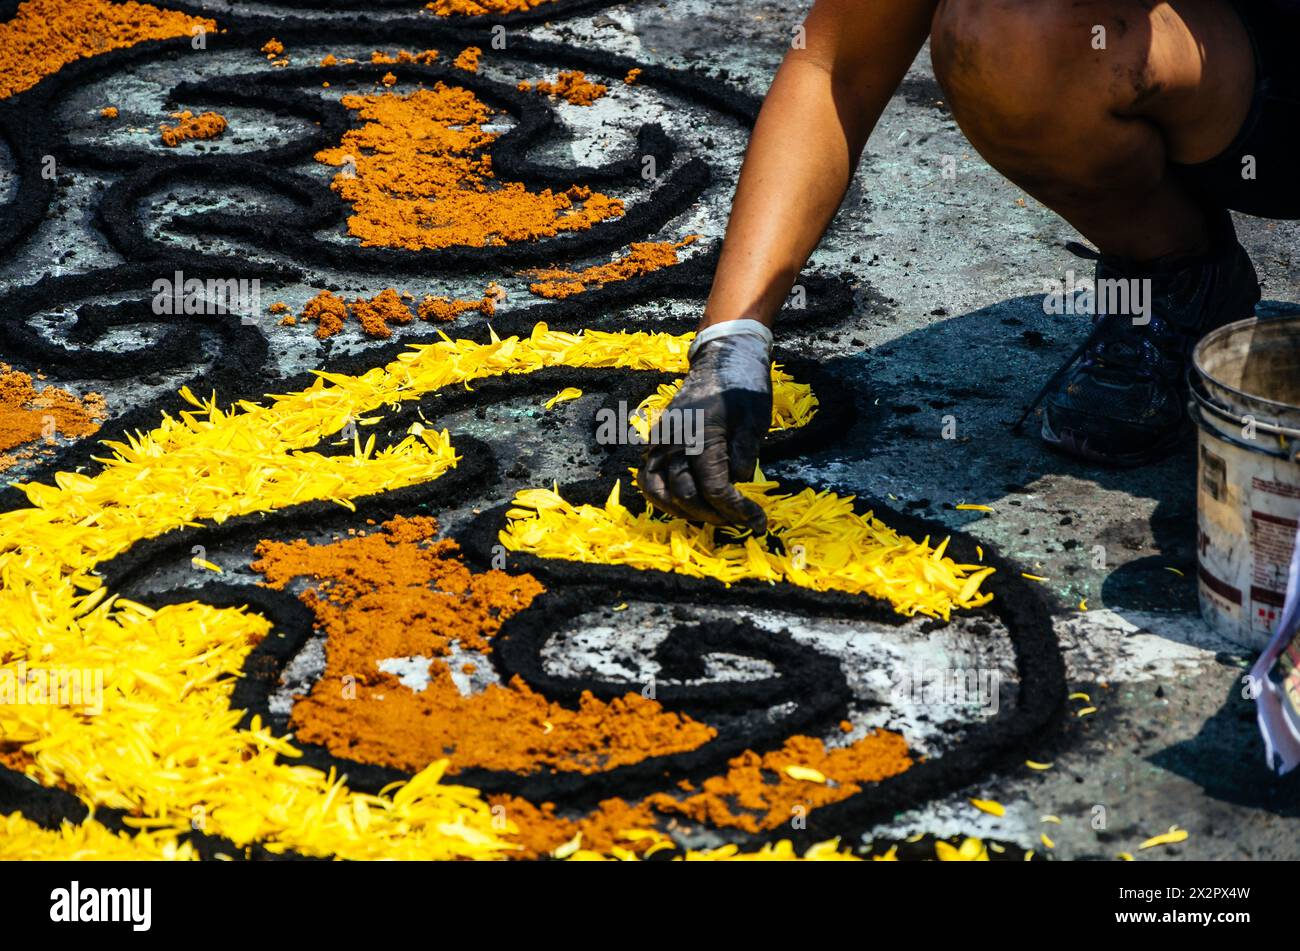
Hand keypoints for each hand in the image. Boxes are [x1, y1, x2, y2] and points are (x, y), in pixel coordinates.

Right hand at [638, 320, 772, 533]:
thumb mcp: (754, 421)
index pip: (714, 489)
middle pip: (686, 496)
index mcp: (700, 437)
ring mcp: (661, 441)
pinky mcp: (657, 439)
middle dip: (714, 515)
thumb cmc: (742, 386)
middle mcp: (674, 441)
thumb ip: (744, 456)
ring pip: (659, 491)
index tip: (757, 521)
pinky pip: (649, 476)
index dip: (736, 510)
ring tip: (712, 516)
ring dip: (684, 511)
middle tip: (740, 521)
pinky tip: (683, 504)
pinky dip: (662, 496)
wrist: (720, 356)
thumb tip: (736, 484)